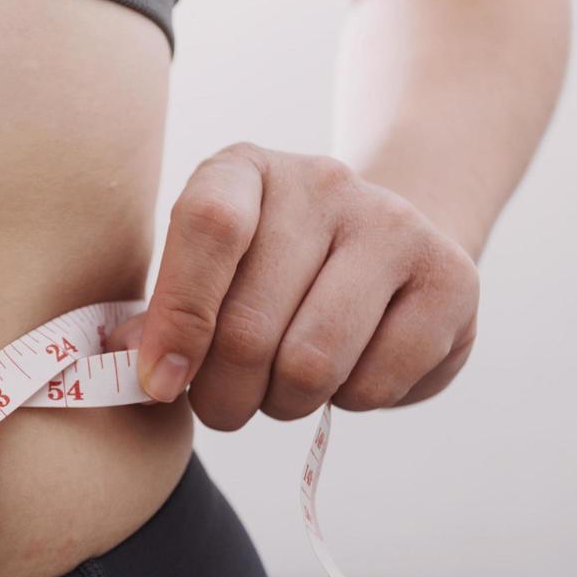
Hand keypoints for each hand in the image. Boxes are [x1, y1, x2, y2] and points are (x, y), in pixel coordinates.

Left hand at [132, 143, 481, 428]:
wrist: (390, 249)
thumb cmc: (269, 275)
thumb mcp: (207, 276)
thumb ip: (163, 316)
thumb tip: (125, 361)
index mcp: (243, 169)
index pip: (207, 227)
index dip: (178, 319)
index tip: (160, 384)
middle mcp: (322, 182)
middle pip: (250, 323)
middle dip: (224, 394)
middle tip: (224, 406)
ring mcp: (394, 224)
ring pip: (312, 362)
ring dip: (285, 404)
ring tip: (284, 390)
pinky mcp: (452, 279)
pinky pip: (377, 383)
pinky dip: (349, 403)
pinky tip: (348, 374)